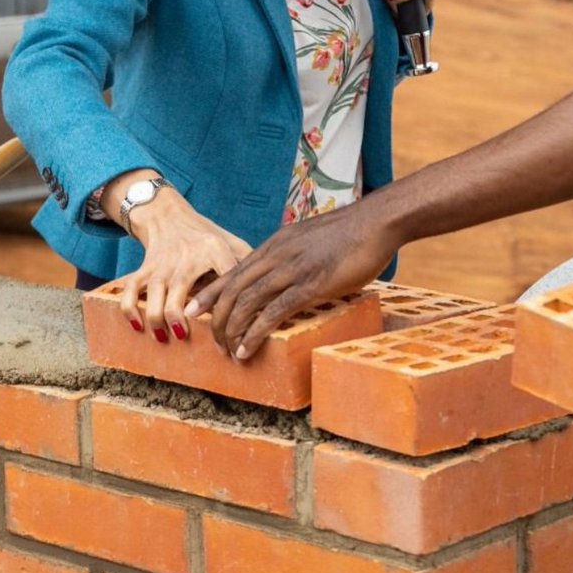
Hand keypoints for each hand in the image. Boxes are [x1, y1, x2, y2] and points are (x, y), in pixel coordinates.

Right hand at [109, 183, 251, 343]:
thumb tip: (273, 289)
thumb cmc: (206, 235)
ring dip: (156, 318)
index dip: (228, 305)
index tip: (233, 330)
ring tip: (165, 338)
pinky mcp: (144, 267)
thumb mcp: (231, 242)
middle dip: (180, 318)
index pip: (224, 277)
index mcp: (214, 249)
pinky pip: (129, 289)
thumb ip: (249, 263)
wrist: (168, 215)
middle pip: (179, 289)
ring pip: (153, 293)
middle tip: (189, 339)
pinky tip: (137, 327)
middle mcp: (186, 256)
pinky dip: (129, 309)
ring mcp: (162, 263)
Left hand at [185, 199, 397, 358]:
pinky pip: (274, 313)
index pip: (234, 270)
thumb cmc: (353, 232)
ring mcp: (292, 270)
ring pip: (247, 302)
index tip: (195, 309)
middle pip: (233, 289)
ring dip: (232, 330)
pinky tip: (247, 349)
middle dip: (216, 317)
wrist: (377, 221)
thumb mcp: (313, 239)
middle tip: (211, 340)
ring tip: (227, 350)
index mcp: (277, 244)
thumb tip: (292, 271)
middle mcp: (277, 255)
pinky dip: (255, 333)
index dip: (211, 292)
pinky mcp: (311, 285)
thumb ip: (297, 253)